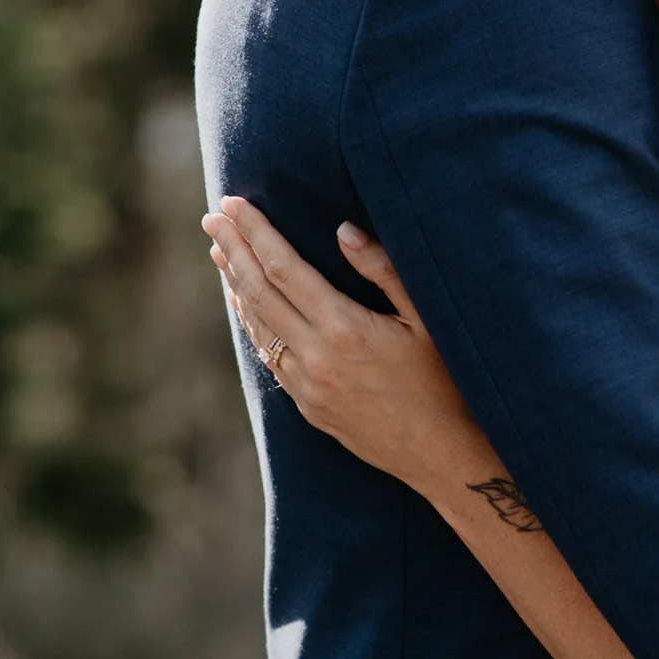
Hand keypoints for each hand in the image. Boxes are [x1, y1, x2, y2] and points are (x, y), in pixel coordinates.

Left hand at [201, 197, 492, 492]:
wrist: (442, 454)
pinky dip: (252, 321)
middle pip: (258, 292)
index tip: (233, 204)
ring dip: (235, 283)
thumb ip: (384, 271)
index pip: (283, 268)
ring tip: (220, 250)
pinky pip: (269, 355)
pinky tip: (245, 303)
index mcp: (344, 329)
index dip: (256, 233)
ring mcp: (307, 386)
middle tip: (211, 217)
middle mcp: (316, 358)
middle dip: (233, 250)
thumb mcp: (427, 319)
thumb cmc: (446, 381)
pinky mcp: (308, 406)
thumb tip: (343, 230)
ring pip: (257, 325)